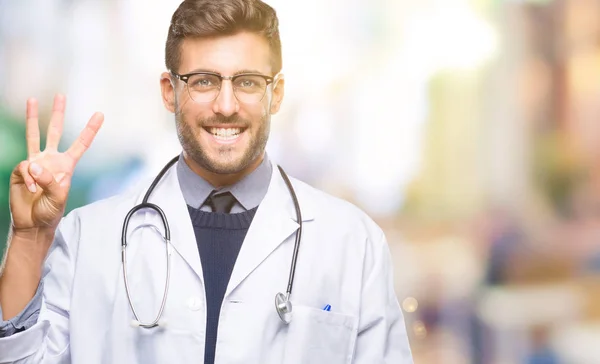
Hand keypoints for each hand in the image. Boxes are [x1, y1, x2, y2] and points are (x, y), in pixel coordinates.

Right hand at [9, 94, 103, 236]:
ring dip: (32, 117)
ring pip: (34, 135)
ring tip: (32, 99)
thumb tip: (35, 164)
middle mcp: (51, 160)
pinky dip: (28, 178)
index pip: (80, 144)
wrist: (32, 222)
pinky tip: (30, 189)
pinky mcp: (20, 169)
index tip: (100, 114)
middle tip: (60, 95)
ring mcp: (34, 163)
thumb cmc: (50, 211)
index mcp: (66, 166)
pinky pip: (24, 167)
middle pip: (55, 132)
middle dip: (58, 114)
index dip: (90, 129)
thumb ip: (49, 181)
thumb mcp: (58, 198)